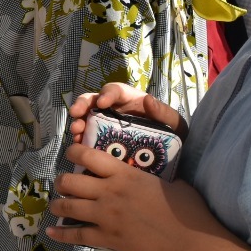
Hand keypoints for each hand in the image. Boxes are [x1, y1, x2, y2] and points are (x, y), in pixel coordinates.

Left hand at [46, 142, 225, 250]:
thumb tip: (156, 169)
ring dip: (58, 205)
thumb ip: (154, 174)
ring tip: (56, 205)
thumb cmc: (188, 210)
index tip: (71, 153)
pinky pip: (77, 235)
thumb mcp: (171, 181)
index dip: (73, 152)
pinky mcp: (107, 238)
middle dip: (62, 181)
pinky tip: (51, 232)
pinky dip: (61, 234)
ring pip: (68, 206)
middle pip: (70, 181)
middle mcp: (109, 192)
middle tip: (63, 184)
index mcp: (124, 174)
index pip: (88, 156)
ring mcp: (106, 216)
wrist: (190, 243)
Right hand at [68, 81, 183, 144]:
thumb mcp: (175, 124)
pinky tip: (79, 146)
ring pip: (87, 117)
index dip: (107, 94)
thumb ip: (165, 112)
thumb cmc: (172, 135)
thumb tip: (148, 99)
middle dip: (82, 104)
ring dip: (78, 122)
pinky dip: (81, 139)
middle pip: (94, 100)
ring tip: (76, 133)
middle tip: (76, 114)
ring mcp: (106, 124)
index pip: (116, 90)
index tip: (102, 103)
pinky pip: (88, 136)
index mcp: (131, 100)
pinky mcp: (102, 139)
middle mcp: (115, 109)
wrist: (171, 160)